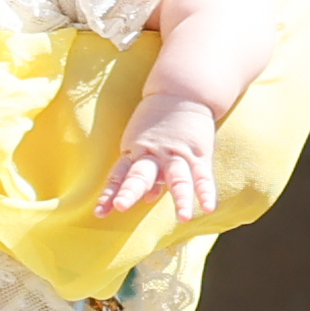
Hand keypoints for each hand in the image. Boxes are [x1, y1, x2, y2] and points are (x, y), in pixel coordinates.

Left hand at [99, 91, 219, 220]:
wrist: (182, 92)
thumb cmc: (158, 123)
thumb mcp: (142, 144)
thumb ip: (143, 172)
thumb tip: (146, 198)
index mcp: (135, 152)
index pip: (118, 176)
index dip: (109, 193)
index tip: (100, 212)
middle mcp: (153, 155)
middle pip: (140, 175)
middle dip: (131, 190)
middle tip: (122, 206)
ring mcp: (177, 154)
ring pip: (178, 178)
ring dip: (181, 197)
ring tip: (183, 218)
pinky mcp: (199, 153)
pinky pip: (203, 175)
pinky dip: (206, 191)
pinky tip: (209, 206)